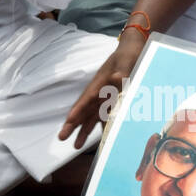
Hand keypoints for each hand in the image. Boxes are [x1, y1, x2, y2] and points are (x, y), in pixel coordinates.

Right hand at [58, 34, 143, 148]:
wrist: (133, 50)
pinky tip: (99, 138)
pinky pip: (104, 116)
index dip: (78, 110)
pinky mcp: (112, 100)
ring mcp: (104, 97)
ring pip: (91, 117)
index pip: (87, 98)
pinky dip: (100, 127)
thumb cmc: (128, 55)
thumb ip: (123, 71)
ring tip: (75, 145)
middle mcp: (99, 92)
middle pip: (84, 111)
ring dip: (83, 130)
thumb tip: (117, 78)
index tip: (70, 120)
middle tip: (61, 137)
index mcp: (100, 83)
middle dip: (73, 125)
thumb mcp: (127, 62)